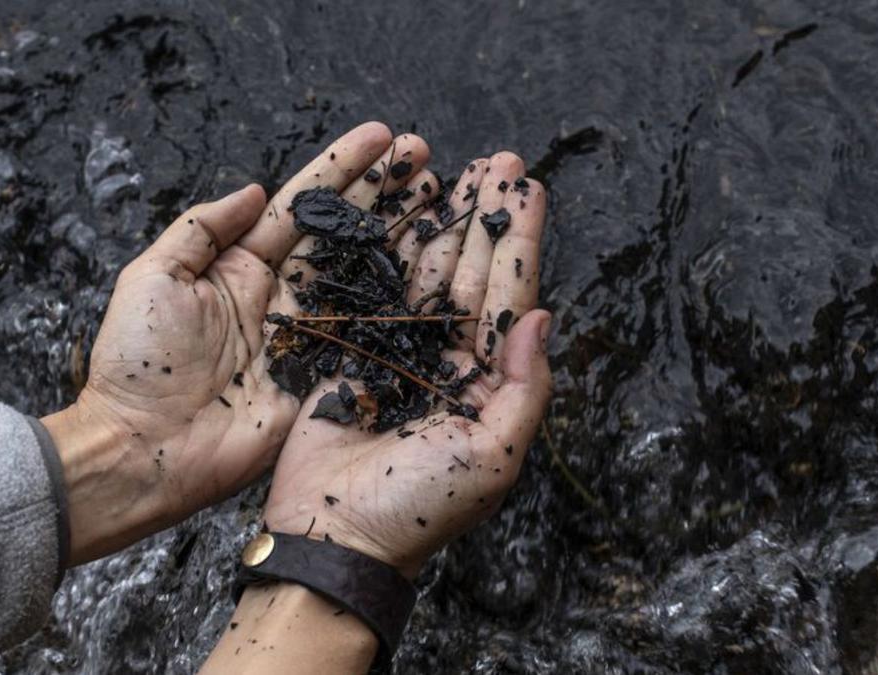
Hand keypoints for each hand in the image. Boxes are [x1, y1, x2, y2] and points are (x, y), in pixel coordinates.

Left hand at [42, 122, 436, 564]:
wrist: (145, 449)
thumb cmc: (138, 364)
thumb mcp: (153, 277)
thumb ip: (202, 228)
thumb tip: (253, 190)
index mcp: (239, 267)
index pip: (301, 206)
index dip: (341, 169)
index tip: (381, 136)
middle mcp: (281, 295)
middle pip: (343, 232)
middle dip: (384, 192)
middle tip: (425, 156)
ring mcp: (307, 336)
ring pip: (364, 273)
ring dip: (403, 233)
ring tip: (441, 194)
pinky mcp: (324, 377)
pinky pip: (368, 331)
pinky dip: (402, 300)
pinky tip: (436, 268)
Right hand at [262, 152, 552, 577]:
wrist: (334, 537)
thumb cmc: (418, 509)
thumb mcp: (493, 457)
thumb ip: (525, 388)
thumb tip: (542, 318)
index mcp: (486, 384)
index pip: (510, 298)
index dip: (519, 243)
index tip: (530, 190)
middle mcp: (445, 361)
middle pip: (469, 273)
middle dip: (484, 218)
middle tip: (498, 161)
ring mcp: (395, 352)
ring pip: (421, 272)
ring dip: (438, 222)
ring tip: (453, 170)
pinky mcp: (347, 351)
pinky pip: (370, 287)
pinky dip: (381, 247)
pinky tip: (395, 211)